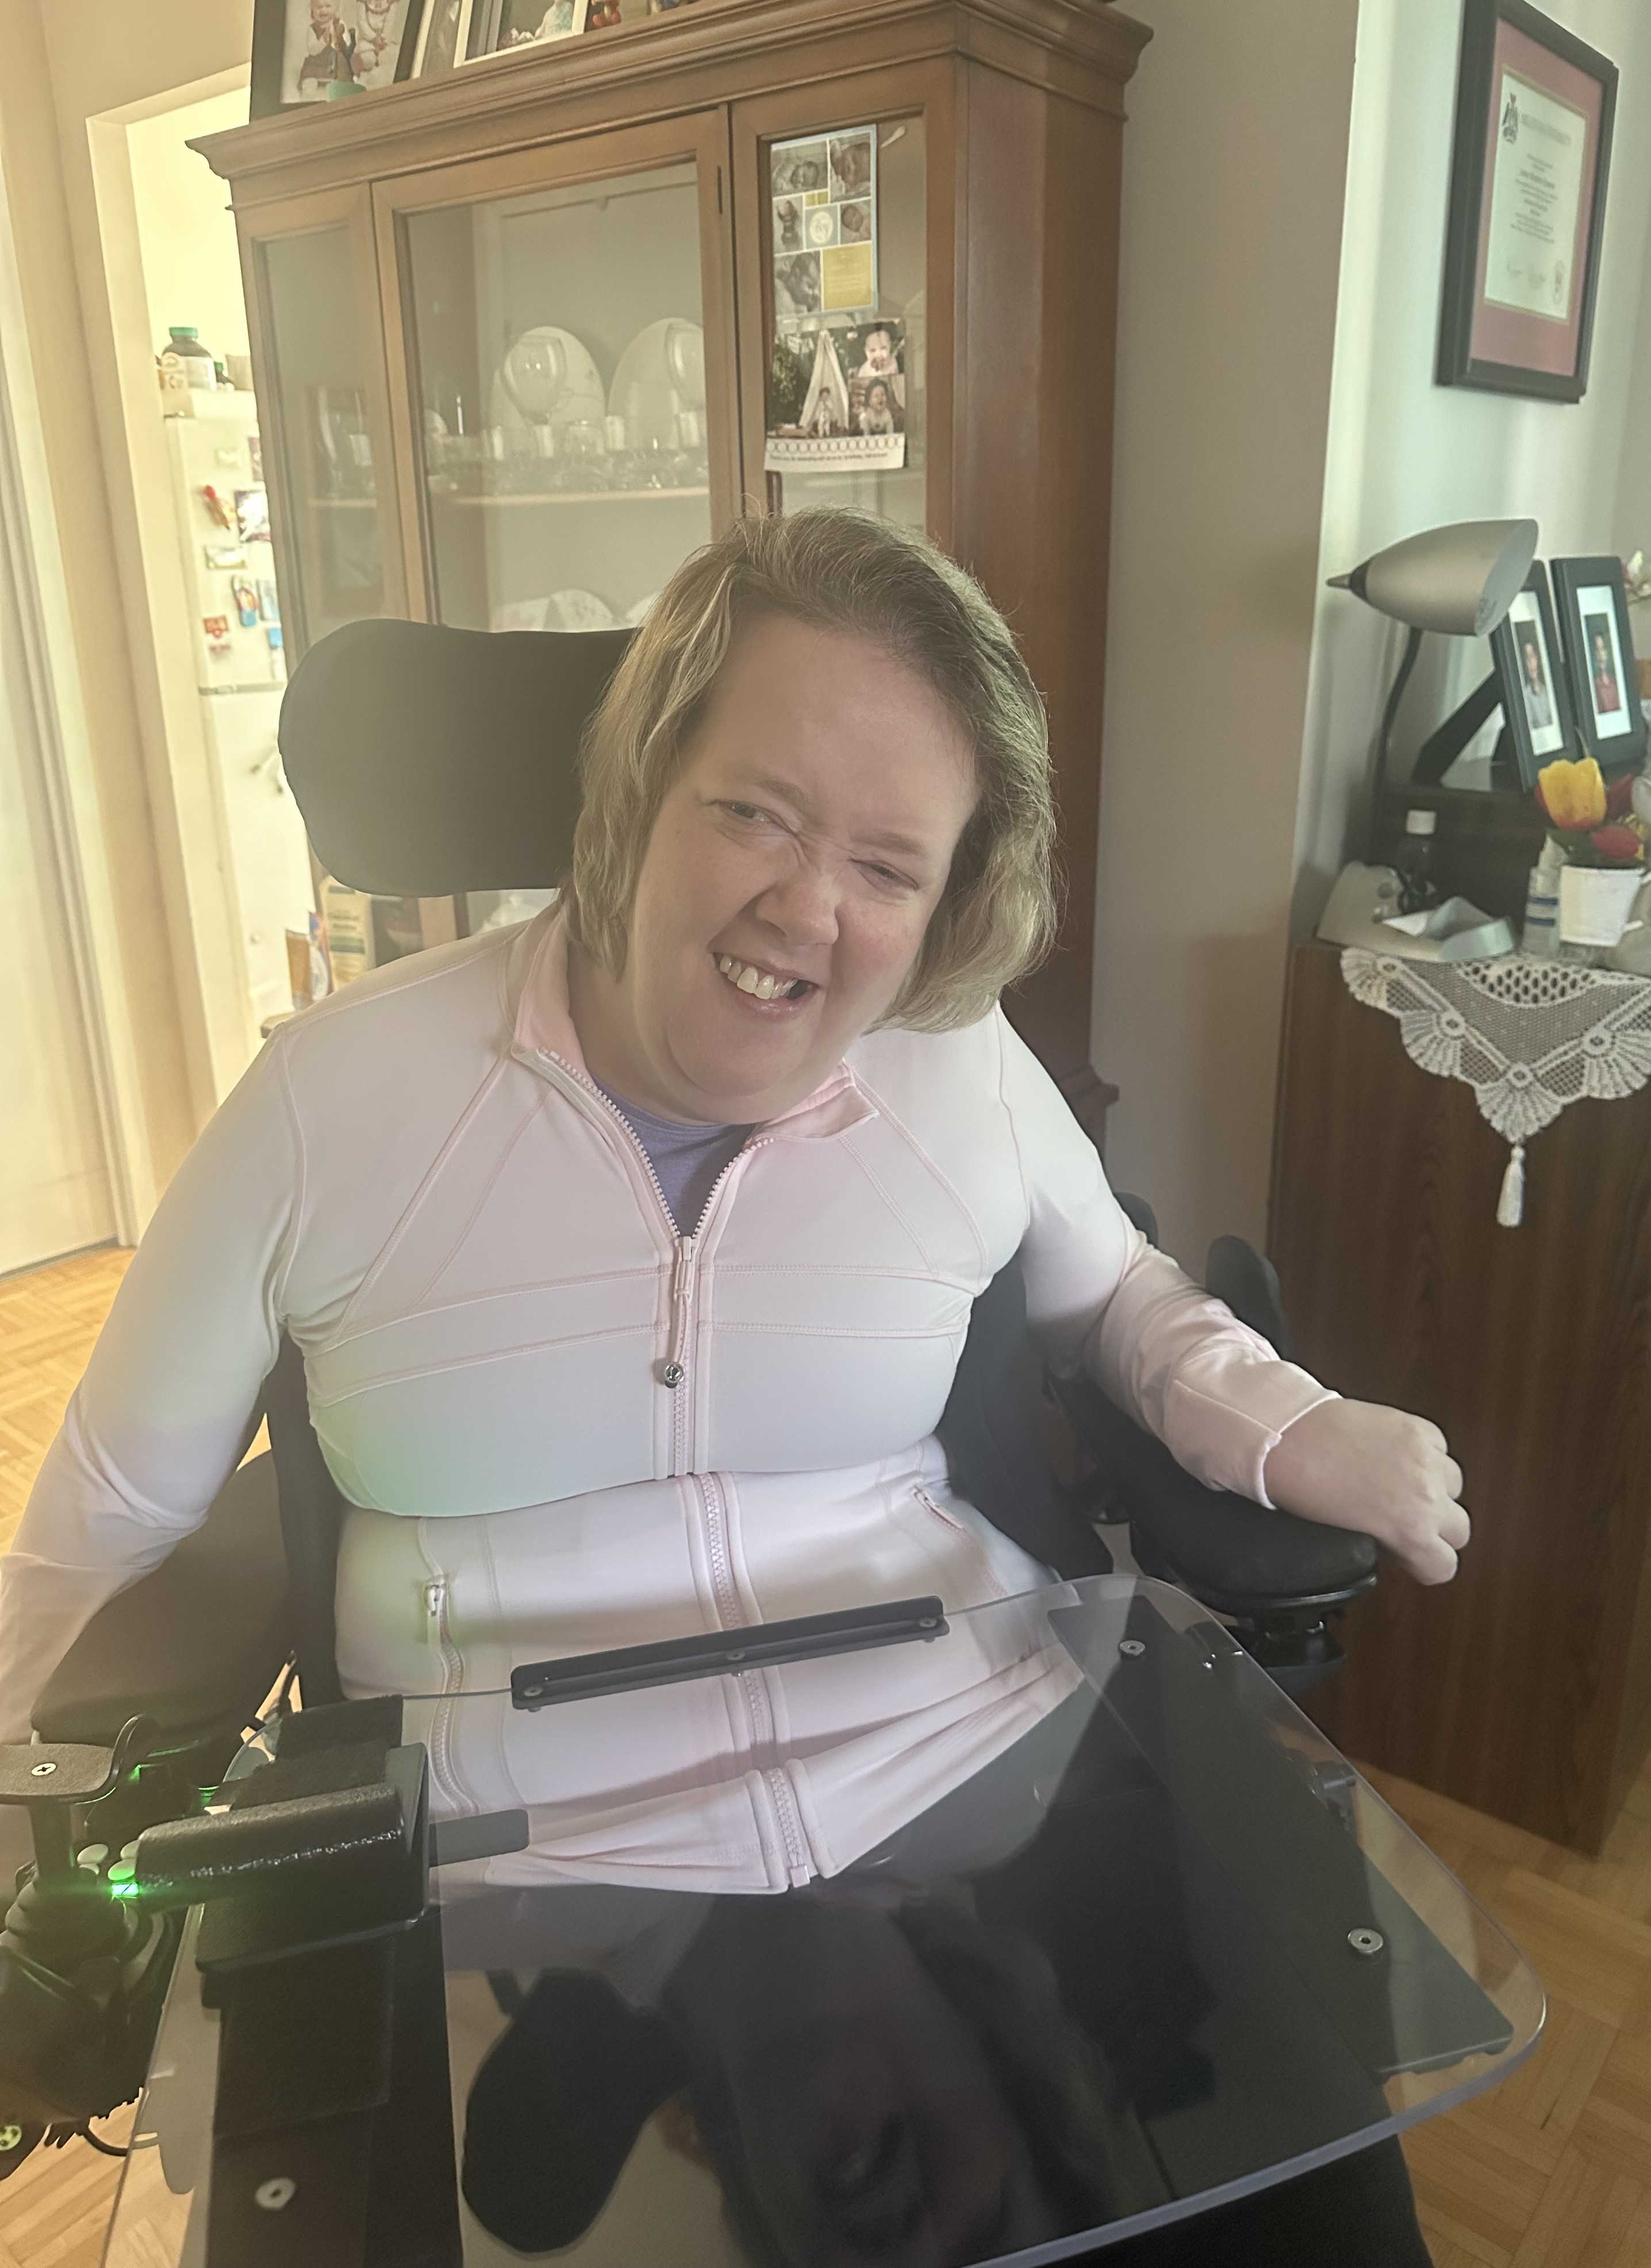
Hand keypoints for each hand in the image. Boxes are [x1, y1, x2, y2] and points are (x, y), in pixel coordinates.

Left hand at [1262, 1400, 1468, 1585]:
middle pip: (1458, 1529)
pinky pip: (1439, 1448)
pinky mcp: (1418, 1428)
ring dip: (1435, 1490)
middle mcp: (1427, 1495)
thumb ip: (1386, 1543)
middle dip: (1434, 1530)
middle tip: (1405, 1523)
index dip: (1423, 1565)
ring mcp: (1426, 1458)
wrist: (1287, 1437)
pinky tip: (1396, 1457)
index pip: (1444, 1566)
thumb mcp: (1349, 1535)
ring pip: (1455, 1485)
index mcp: (1411, 1530)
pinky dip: (1425, 1454)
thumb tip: (1395, 1548)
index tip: (1409, 1557)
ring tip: (1400, 1486)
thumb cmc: (1304, 1485)